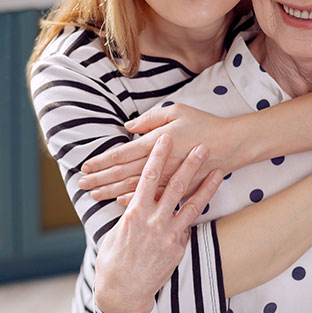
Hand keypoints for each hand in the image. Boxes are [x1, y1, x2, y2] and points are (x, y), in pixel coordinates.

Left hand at [79, 104, 236, 202]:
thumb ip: (150, 119)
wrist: (230, 145)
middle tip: (81, 184)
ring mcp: (167, 178)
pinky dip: (134, 198)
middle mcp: (159, 163)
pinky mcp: (177, 187)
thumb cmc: (203, 124)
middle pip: (122, 173)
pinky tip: (119, 202)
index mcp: (157, 142)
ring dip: (111, 190)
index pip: (122, 154)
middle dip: (100, 178)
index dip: (102, 161)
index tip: (86, 166)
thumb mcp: (176, 111)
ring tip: (93, 195)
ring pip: (133, 187)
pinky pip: (151, 195)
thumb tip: (128, 128)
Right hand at [94, 134, 223, 312]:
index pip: (147, 176)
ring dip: (206, 186)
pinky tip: (210, 200)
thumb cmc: (113, 261)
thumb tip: (131, 197)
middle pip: (175, 186)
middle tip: (201, 146)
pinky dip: (199, 211)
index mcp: (134, 213)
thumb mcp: (115, 231)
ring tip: (219, 170)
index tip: (165, 138)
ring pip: (192, 205)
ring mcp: (168, 235)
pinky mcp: (178, 248)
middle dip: (189, 164)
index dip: (158, 156)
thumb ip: (128, 212)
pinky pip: (190, 225)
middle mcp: (153, 221)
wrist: (123, 293)